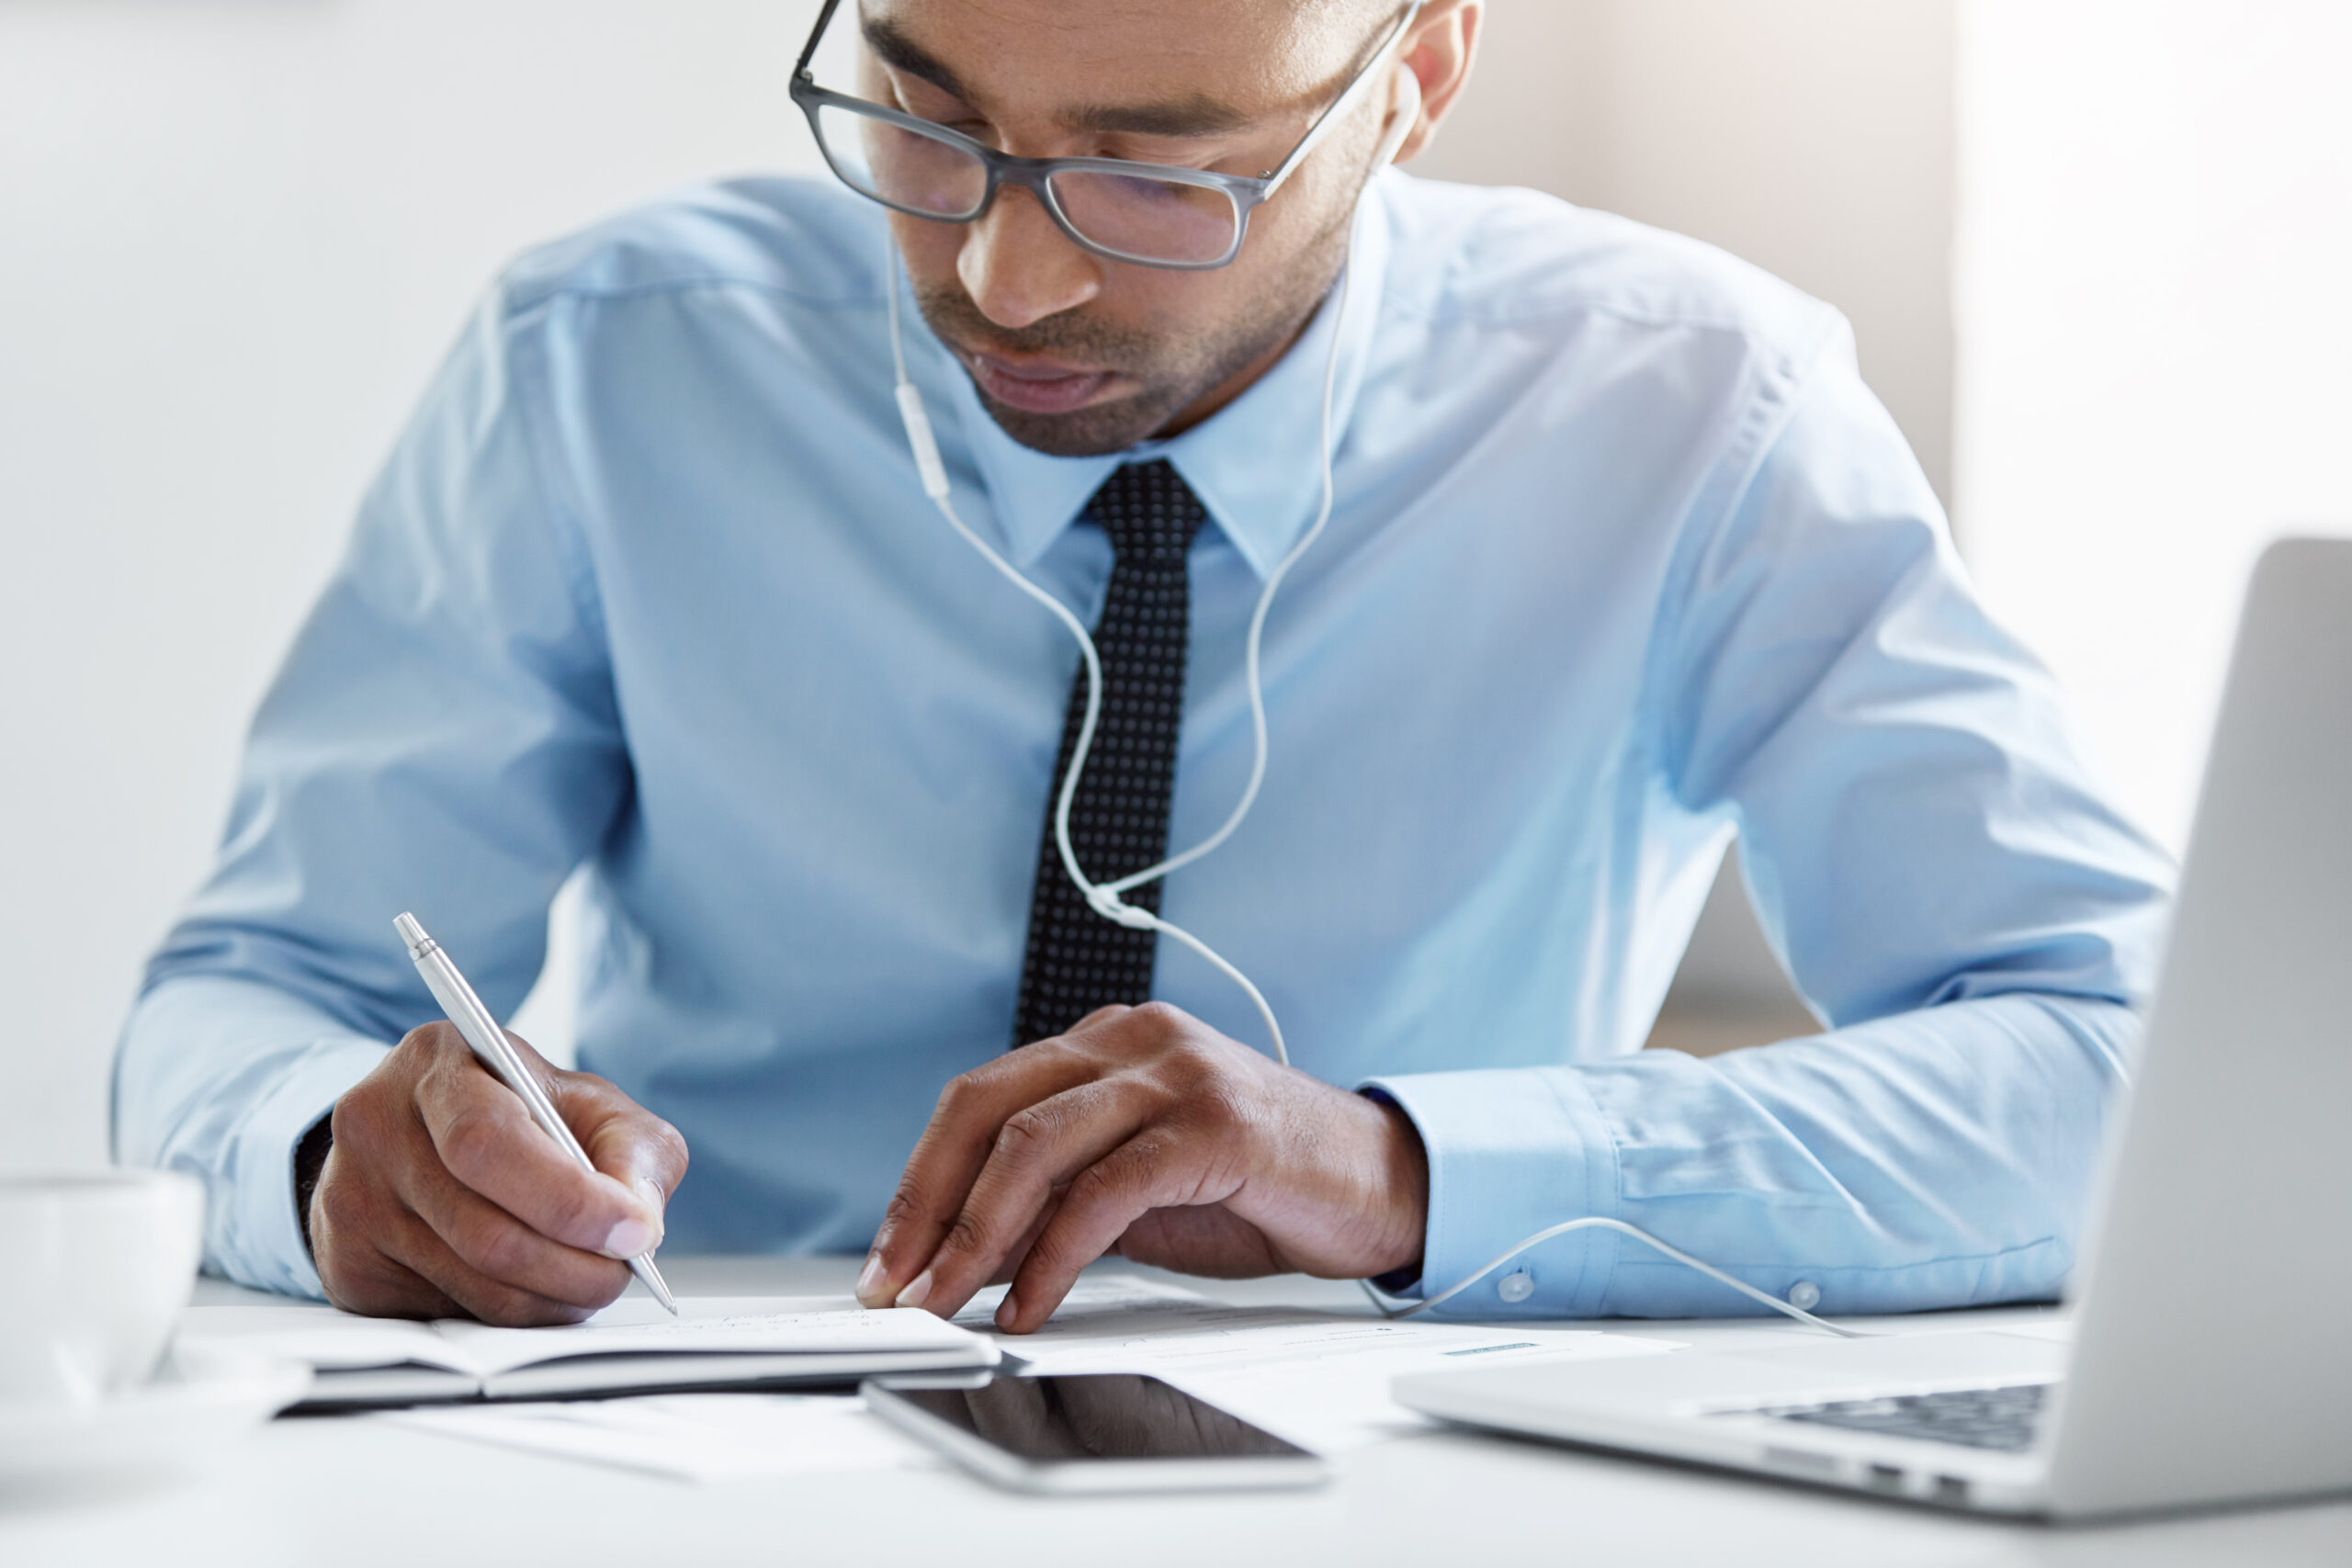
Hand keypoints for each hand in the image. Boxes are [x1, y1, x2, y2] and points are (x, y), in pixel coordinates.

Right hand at [308, 1022, 687, 1324]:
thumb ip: (632, 1152)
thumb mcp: (590, 1105)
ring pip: (472, 1282)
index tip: (633, 1231)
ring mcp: (351, 1199)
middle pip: (482, 1229)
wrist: (428, 1138)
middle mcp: (375, 1126)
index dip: (568, 1199)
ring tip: (588, 1281)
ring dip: (550, 1298)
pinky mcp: (349, 1266)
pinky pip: (446, 1313)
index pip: (490, 1142)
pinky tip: (532, 1286)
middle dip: (573, 1265)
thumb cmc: (521, 1116)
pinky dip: (509, 1314)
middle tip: (621, 1271)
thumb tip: (636, 1223)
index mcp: (435, 1063)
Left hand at [854, 1002, 1426, 1332]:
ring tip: (946, 1304)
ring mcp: (1176, 1072)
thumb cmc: (1260, 1188)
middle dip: (926, 1205)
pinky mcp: (1214, 1123)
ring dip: (974, 1237)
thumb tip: (961, 1258)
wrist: (1382, 1186)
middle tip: (896, 1286)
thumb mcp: (1137, 1193)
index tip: (889, 1258)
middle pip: (988, 1109)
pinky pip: (1104, 1190)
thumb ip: (1057, 1203)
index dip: (919, 1179)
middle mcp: (1136, 1038)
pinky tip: (1029, 1306)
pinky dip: (1053, 1256)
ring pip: (1035, 1145)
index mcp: (1109, 1040)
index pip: (980, 1098)